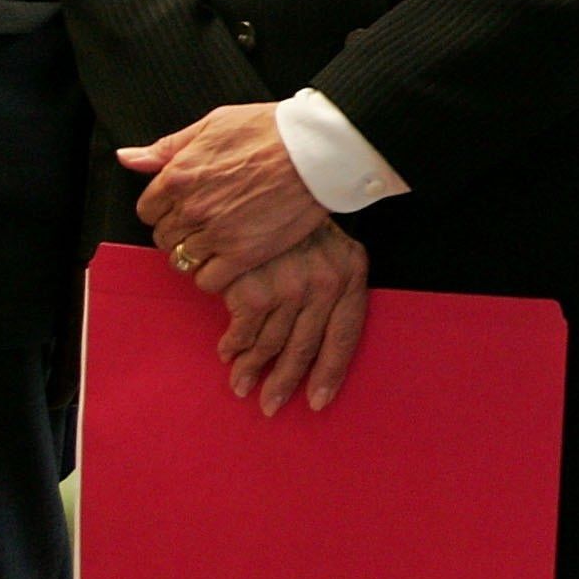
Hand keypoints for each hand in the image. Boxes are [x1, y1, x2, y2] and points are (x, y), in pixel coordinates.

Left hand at [123, 103, 329, 296]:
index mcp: (179, 175)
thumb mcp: (212, 125)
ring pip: (183, 260)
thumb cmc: (269, 130)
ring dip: (195, 254)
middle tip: (202, 226)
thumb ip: (166, 147)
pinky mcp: (244, 254)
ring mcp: (217, 233)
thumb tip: (127, 157)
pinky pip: (209, 280)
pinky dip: (212, 276)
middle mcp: (192, 207)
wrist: (316, 150)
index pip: (147, 210)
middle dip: (178, 233)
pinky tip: (227, 262)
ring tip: (217, 244)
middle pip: (164, 237)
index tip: (181, 209)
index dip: (163, 210)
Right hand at [210, 220, 370, 415]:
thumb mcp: (332, 244)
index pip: (346, 336)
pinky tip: (227, 351)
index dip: (331, 372)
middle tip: (270, 406)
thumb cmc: (299, 213)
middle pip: (305, 349)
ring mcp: (289, 289)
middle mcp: (325, 286)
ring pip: (270, 346)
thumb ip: (332, 285)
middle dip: (284, 383)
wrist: (275, 173)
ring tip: (242, 384)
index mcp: (350, 274)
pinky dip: (233, 346)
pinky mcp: (253, 290)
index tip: (317, 402)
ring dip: (252, 370)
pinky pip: (241, 332)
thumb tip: (321, 338)